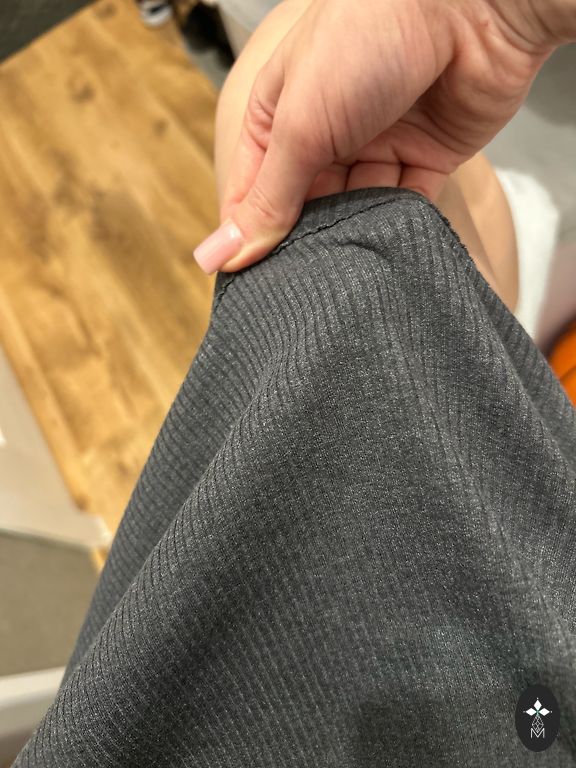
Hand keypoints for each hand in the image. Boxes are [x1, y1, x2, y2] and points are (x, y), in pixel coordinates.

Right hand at [193, 0, 560, 273]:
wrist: (469, 2)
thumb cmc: (368, 34)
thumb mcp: (300, 122)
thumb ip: (268, 195)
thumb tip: (225, 253)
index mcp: (281, 113)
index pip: (252, 189)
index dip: (246, 234)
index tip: (243, 280)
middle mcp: (327, 130)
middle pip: (304, 205)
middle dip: (302, 240)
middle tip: (298, 287)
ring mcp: (377, 143)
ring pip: (355, 209)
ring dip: (351, 234)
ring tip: (343, 266)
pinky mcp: (426, 155)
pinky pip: (405, 204)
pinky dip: (397, 225)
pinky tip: (387, 244)